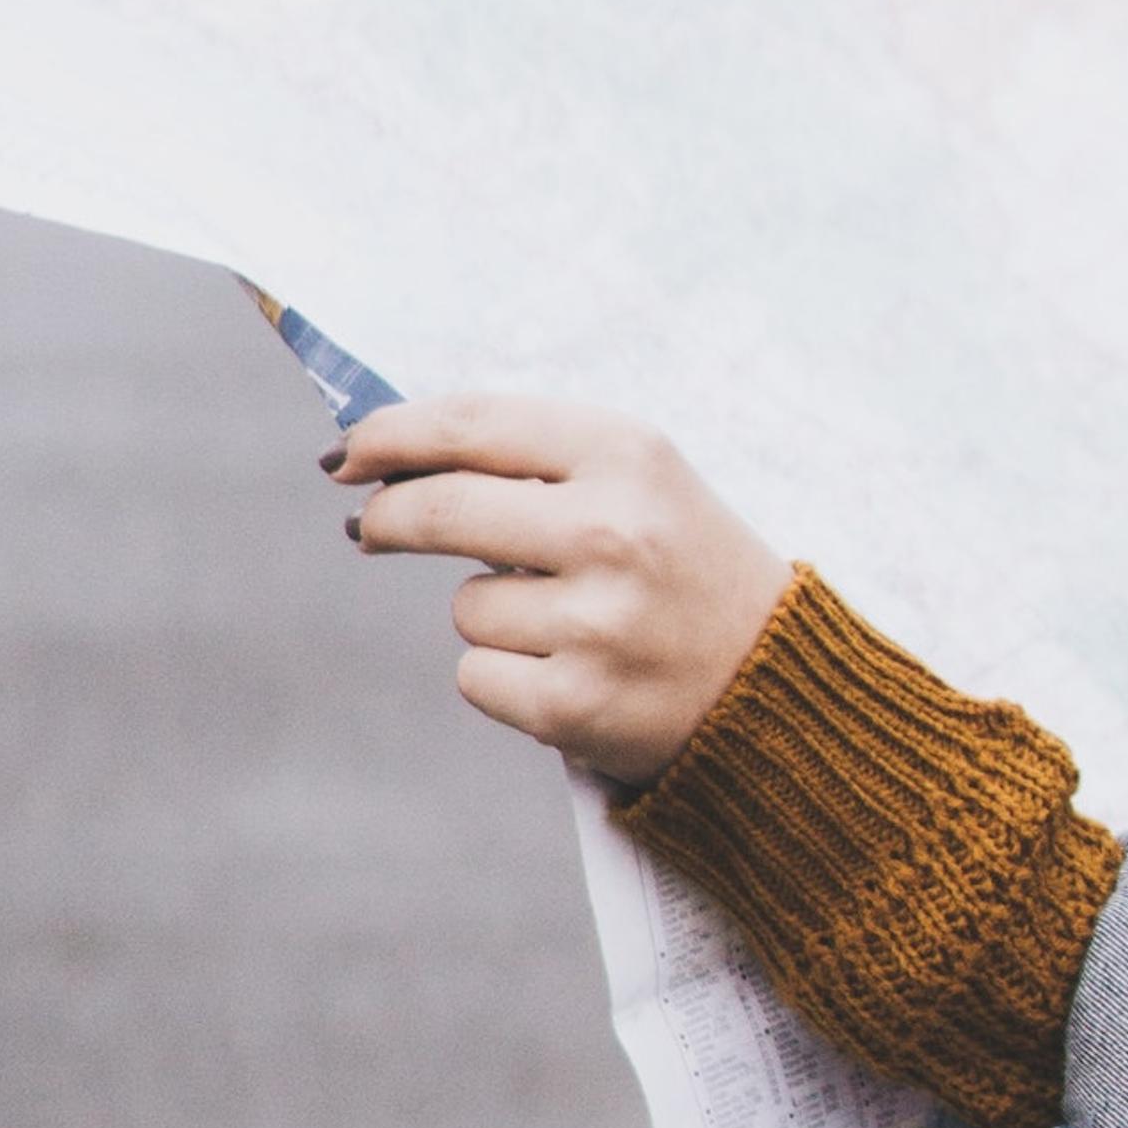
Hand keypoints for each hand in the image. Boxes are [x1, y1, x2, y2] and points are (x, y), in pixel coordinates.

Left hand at [333, 395, 793, 789]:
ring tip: (572, 625)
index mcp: (630, 454)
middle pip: (440, 509)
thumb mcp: (640, 484)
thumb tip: (386, 458)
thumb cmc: (688, 570)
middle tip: (370, 527)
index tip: (350, 452)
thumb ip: (533, 461)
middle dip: (388, 518)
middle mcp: (613, 529)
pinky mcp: (575, 703)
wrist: (777, 686)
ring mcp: (595, 621)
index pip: (474, 424)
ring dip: (491, 615)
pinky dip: (506, 679)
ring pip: (466, 606)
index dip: (391, 435)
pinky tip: (571, 673)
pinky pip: (477, 676)